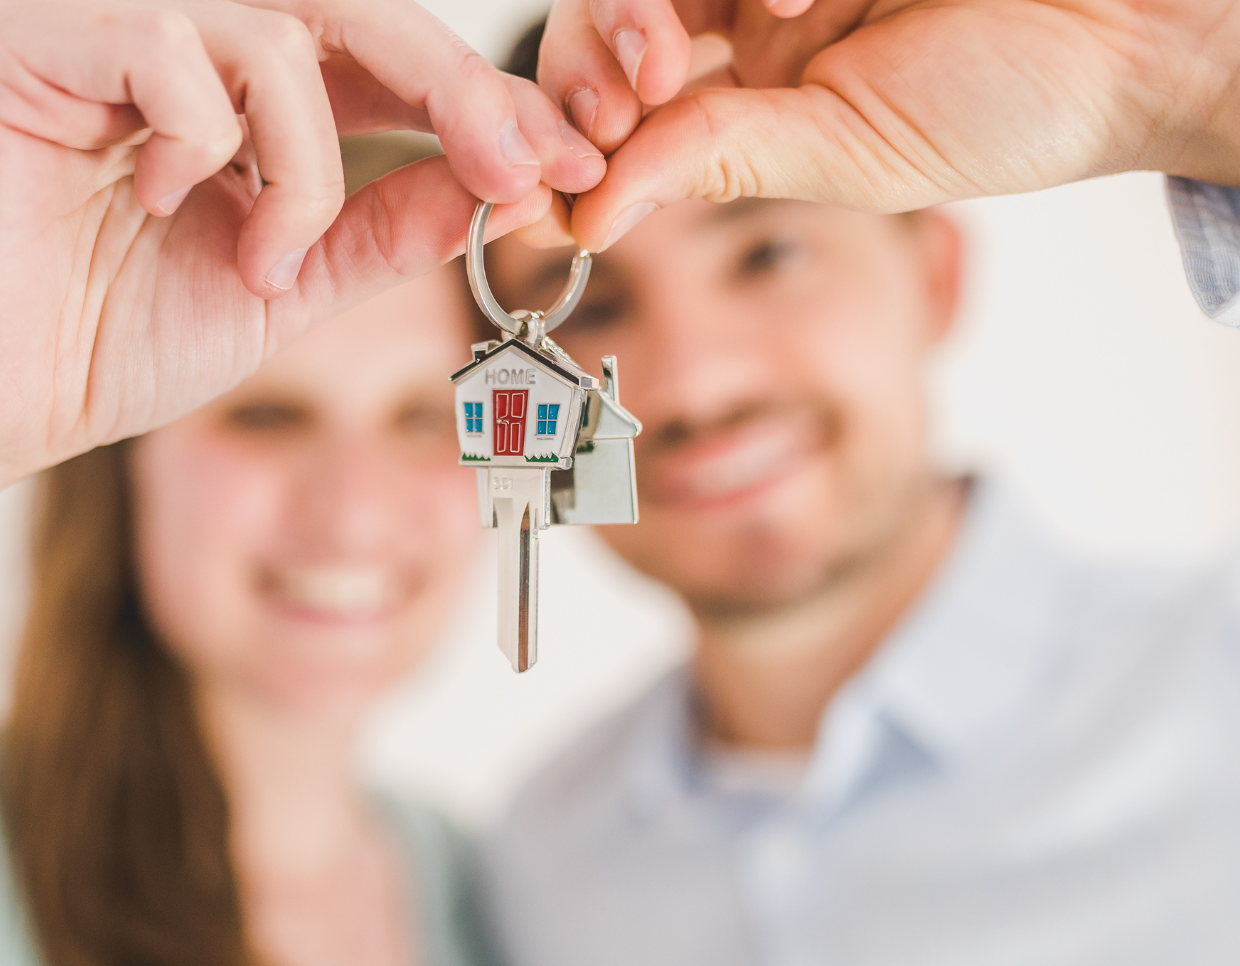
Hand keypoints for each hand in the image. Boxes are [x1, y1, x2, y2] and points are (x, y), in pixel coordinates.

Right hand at [0, 0, 601, 475]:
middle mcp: (172, 36)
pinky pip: (165, 43)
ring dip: (300, 166)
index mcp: (238, 89)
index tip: (563, 165)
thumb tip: (507, 186)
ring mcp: (97, 26)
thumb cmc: (121, 341)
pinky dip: (199, 139)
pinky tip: (160, 201)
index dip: (476, 102)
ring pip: (270, 30)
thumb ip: (386, 227)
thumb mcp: (293, 284)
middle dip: (451, 89)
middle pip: (348, 9)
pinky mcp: (23, 43)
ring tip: (258, 261)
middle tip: (517, 166)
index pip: (379, 57)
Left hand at [536, 0, 1239, 249]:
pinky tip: (799, 0)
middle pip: (616, 10)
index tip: (565, 163)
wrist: (1125, 41)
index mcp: (750, 90)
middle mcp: (752, 14)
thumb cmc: (1000, 110)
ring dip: (650, 7)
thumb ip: (714, 161)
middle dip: (597, 49)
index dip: (575, 116)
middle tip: (631, 90)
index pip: (621, 89)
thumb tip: (583, 219)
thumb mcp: (840, 156)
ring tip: (694, 45)